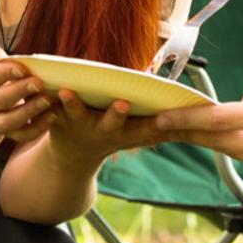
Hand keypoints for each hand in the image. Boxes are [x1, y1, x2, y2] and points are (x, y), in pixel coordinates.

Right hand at [0, 43, 52, 141]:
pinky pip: (23, 134)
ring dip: (30, 111)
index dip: (4, 73)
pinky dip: (39, 127)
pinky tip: (53, 114)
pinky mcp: (8, 133)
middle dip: (19, 91)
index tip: (22, 68)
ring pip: (9, 122)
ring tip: (48, 99)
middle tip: (39, 83)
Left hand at [40, 89, 156, 167]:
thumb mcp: (137, 135)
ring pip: (76, 114)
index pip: (146, 129)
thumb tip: (199, 116)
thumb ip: (158, 125)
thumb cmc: (111, 136)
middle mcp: (105, 133)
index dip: (157, 124)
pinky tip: (43, 83)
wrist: (71, 160)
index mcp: (127, 134)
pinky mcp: (57, 120)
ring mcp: (80, 127)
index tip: (165, 116)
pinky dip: (44, 97)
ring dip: (72, 104)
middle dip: (117, 114)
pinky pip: (50, 108)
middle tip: (122, 104)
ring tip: (67, 92)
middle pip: (112, 124)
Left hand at [152, 66, 242, 171]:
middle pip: (217, 140)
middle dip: (188, 133)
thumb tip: (240, 106)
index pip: (218, 119)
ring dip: (208, 140)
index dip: (186, 119)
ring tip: (185, 130)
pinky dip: (236, 145)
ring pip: (232, 151)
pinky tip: (223, 136)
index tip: (161, 119)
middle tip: (160, 127)